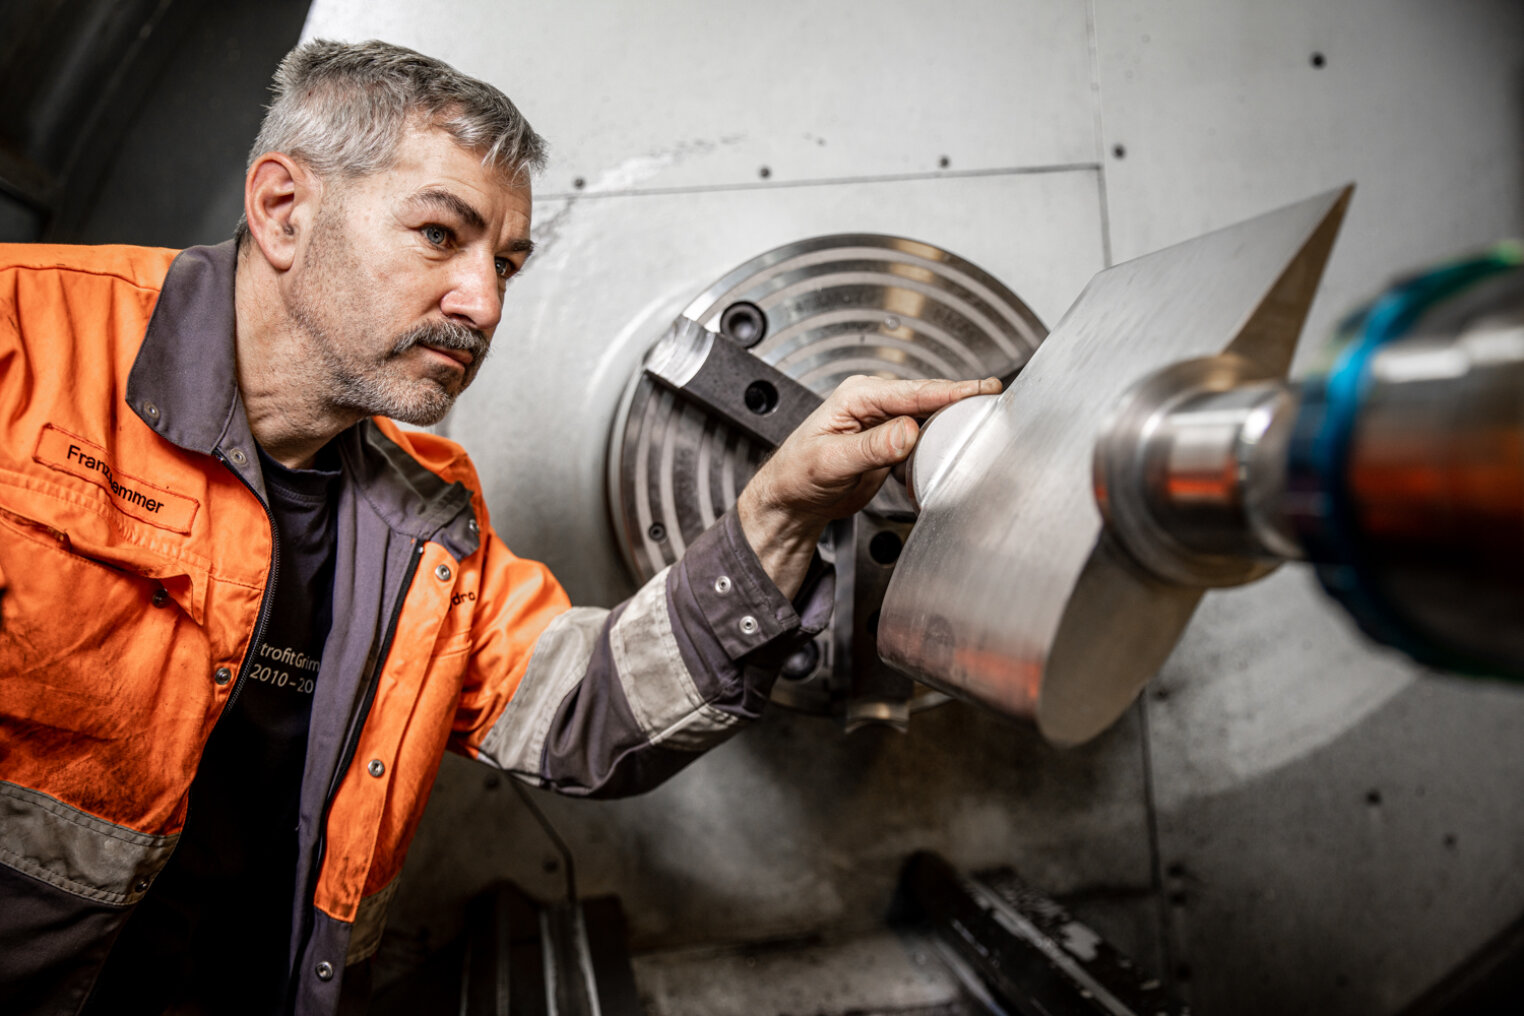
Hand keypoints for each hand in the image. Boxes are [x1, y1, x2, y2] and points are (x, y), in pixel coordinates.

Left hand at [737, 375, 1002, 596]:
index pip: (913, 391)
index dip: (950, 391)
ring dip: (955, 422)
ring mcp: (884, 422)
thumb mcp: (831, 462)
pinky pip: (924, 438)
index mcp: (857, 396)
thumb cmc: (796, 476)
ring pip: (929, 417)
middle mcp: (873, 402)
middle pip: (928, 399)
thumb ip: (871, 447)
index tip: (982, 391)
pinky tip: (958, 447)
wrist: (791, 501)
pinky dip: (942, 443)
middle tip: (996, 405)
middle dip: (962, 401)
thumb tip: (907, 432)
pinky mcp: (891, 442)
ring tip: (987, 422)